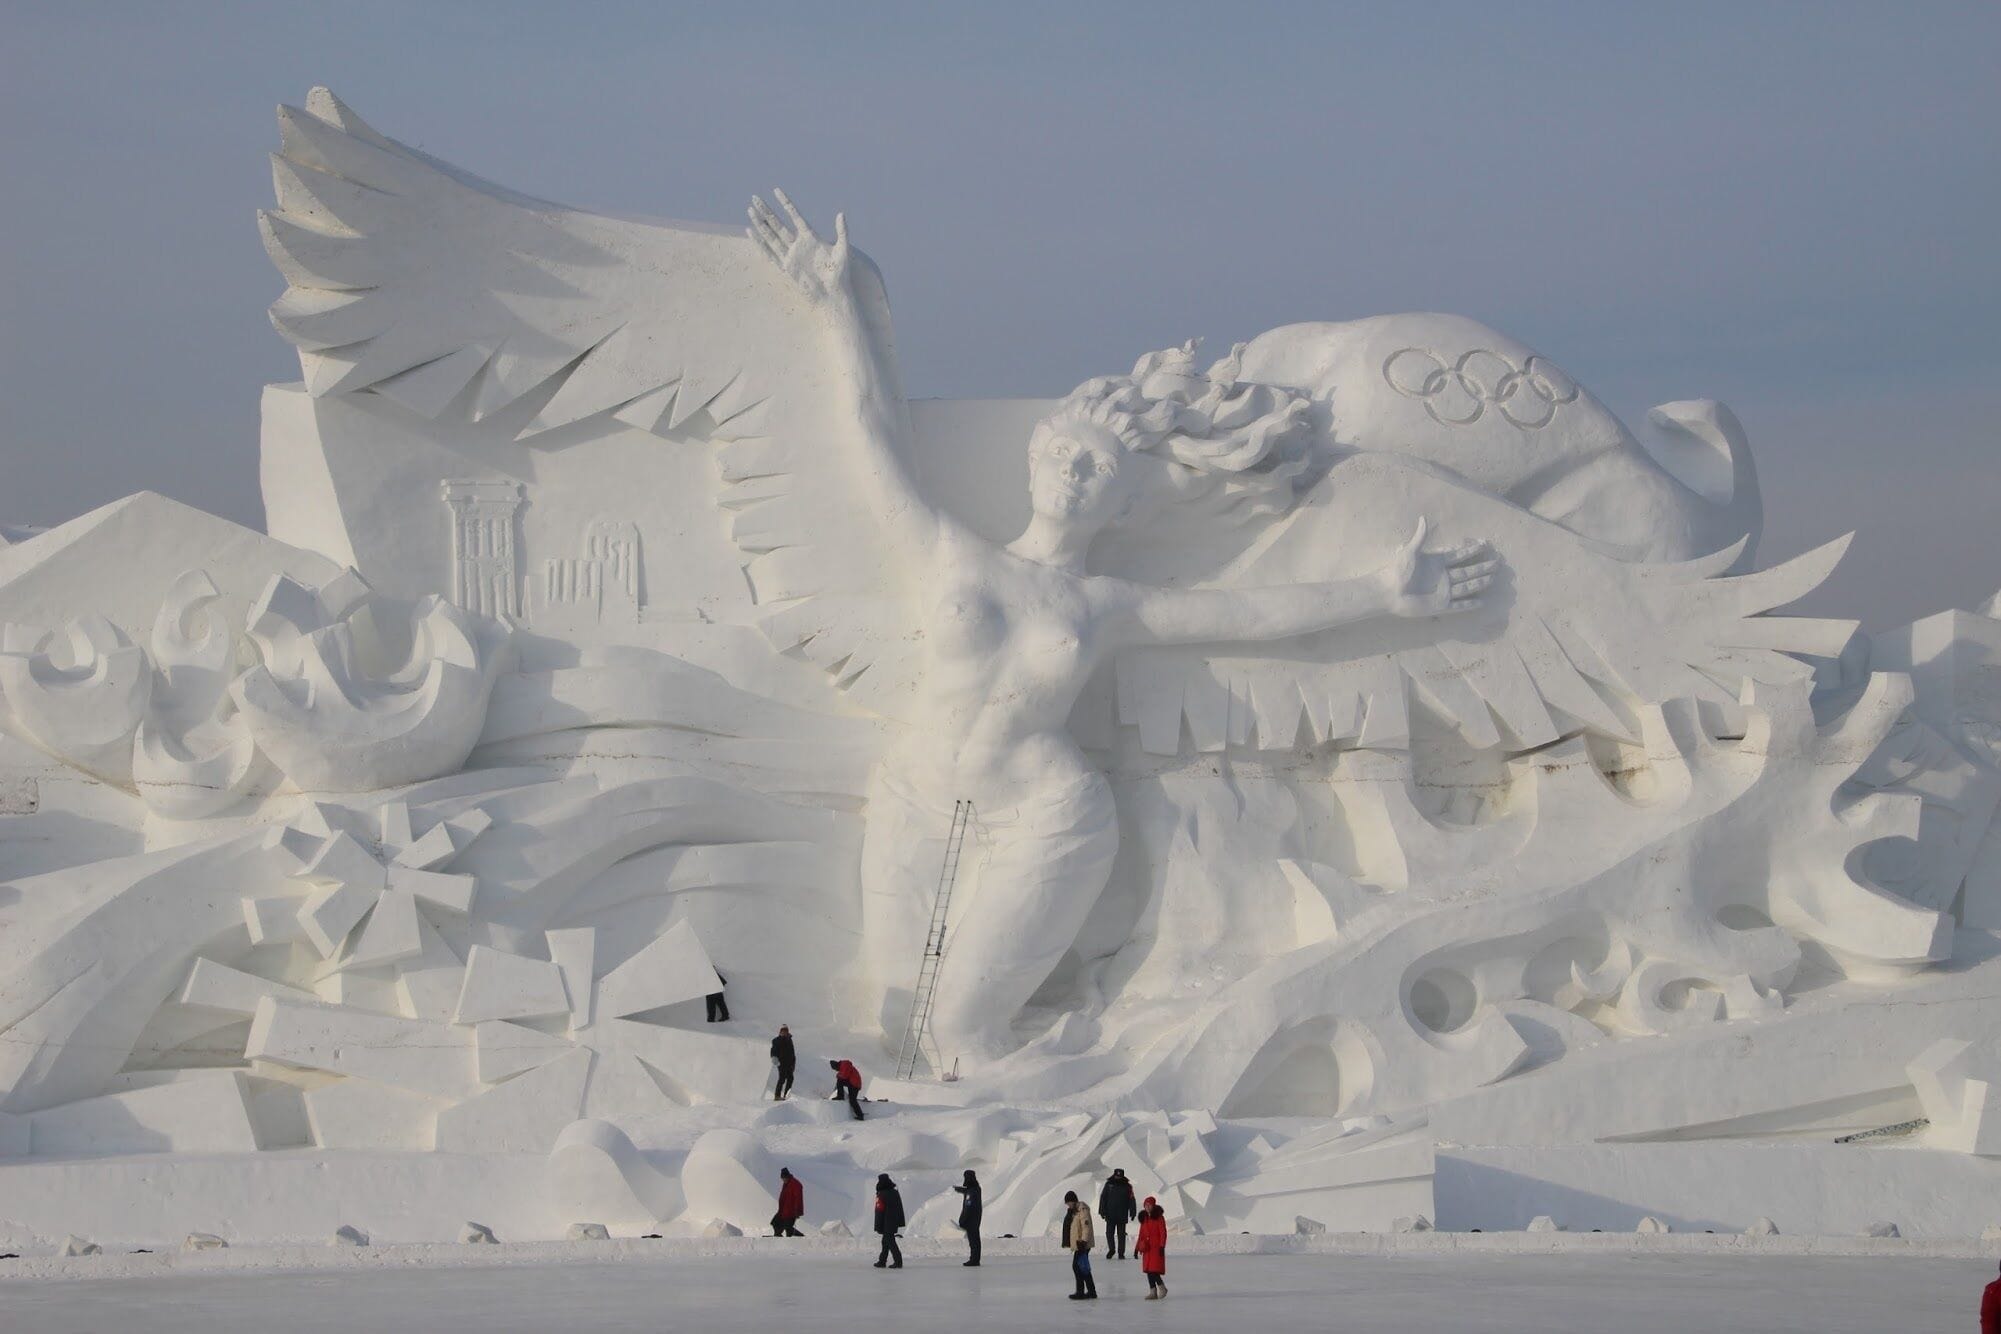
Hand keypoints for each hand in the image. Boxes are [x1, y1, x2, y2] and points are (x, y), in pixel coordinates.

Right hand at [747, 188, 852, 307]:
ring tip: (750, 210)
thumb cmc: (840, 274)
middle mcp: (798, 244)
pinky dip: (760, 244)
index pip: (794, 215)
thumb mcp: (843, 250)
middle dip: (766, 210)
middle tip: (754, 197)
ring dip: (760, 223)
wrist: (833, 295)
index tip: (776, 190)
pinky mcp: (786, 268)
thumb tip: (841, 213)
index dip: (785, 203)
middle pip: (778, 223)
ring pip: (771, 235)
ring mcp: (790, 255)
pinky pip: (769, 254)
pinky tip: (751, 232)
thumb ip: (842, 231)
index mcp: (810, 237)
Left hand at [1377, 517, 1498, 617]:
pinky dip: (1470, 604)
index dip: (1471, 548)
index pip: (1459, 554)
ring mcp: (1443, 592)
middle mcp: (1443, 576)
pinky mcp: (1440, 605)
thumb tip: (1423, 518)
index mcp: (1436, 562)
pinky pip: (1459, 605)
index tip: (1485, 542)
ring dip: (1480, 582)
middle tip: (1497, 561)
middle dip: (1482, 566)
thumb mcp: (1410, 551)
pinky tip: (1481, 602)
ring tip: (1493, 577)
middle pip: (1467, 570)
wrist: (1388, 592)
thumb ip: (1420, 536)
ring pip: (1467, 586)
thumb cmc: (1396, 571)